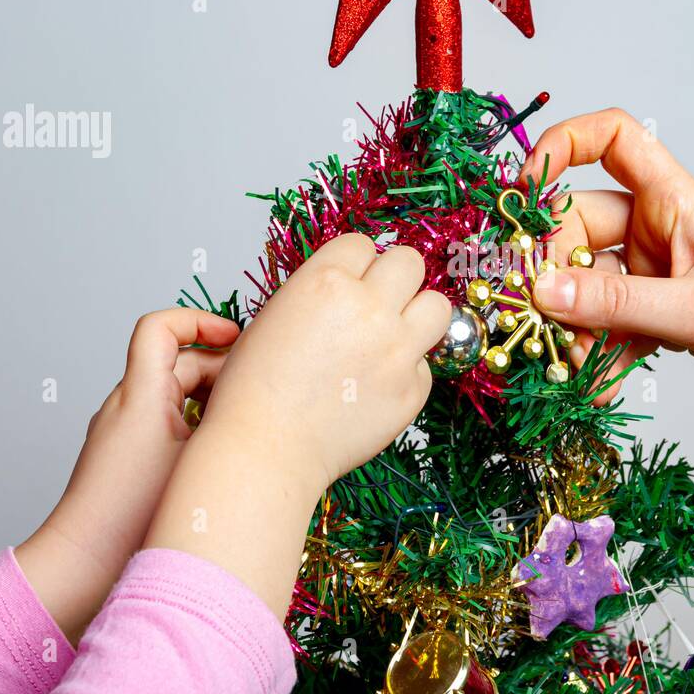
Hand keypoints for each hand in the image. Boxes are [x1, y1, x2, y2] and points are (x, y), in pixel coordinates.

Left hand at [16, 308, 241, 643]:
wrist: (78, 567)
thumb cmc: (132, 518)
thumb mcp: (198, 461)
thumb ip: (232, 423)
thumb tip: (265, 405)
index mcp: (140, 395)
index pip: (160, 327)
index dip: (201, 321)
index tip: (237, 339)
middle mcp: (124, 407)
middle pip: (178, 362)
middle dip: (222, 370)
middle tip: (259, 395)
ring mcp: (120, 433)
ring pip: (174, 396)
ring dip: (211, 402)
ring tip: (245, 430)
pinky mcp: (122, 461)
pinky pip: (163, 425)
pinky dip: (194, 427)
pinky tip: (218, 458)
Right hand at [196, 233, 451, 489]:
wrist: (265, 449)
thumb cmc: (255, 390)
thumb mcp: (276, 317)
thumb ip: (320, 293)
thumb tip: (353, 285)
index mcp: (325, 281)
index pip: (362, 244)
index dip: (356, 263)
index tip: (352, 280)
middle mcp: (368, 308)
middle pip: (410, 262)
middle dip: (394, 279)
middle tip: (379, 302)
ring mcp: (397, 349)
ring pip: (438, 306)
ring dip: (418, 315)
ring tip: (396, 333)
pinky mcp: (412, 389)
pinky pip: (424, 365)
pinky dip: (406, 371)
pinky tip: (376, 385)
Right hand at [521, 108, 693, 579]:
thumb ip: (617, 305)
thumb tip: (540, 292)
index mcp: (675, 200)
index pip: (610, 139)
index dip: (561, 148)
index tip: (524, 190)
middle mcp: (661, 229)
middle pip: (579, 228)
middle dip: (554, 275)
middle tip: (542, 322)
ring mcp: (660, 273)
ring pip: (588, 285)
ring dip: (572, 325)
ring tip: (574, 368)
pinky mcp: (664, 315)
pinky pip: (609, 325)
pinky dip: (597, 352)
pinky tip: (597, 386)